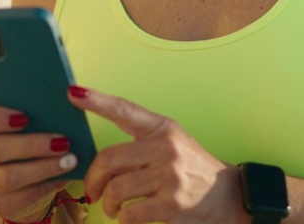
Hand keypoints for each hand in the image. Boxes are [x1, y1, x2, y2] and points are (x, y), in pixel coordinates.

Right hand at [0, 102, 79, 221]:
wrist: (22, 175)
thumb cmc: (26, 134)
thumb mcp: (26, 119)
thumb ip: (35, 108)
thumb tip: (69, 98)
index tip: (25, 117)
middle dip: (32, 145)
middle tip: (63, 141)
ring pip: (7, 177)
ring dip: (42, 168)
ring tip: (69, 160)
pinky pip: (19, 198)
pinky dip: (44, 186)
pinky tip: (64, 177)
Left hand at [68, 86, 246, 223]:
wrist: (230, 195)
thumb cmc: (194, 170)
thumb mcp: (174, 144)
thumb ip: (142, 145)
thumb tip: (101, 161)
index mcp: (164, 129)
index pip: (125, 110)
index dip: (97, 101)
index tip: (74, 93)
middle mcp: (166, 147)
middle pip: (108, 159)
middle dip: (93, 179)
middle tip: (92, 190)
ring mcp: (169, 175)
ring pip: (116, 189)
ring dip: (108, 204)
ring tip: (114, 207)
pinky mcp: (170, 203)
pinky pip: (129, 212)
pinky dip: (123, 218)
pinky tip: (129, 216)